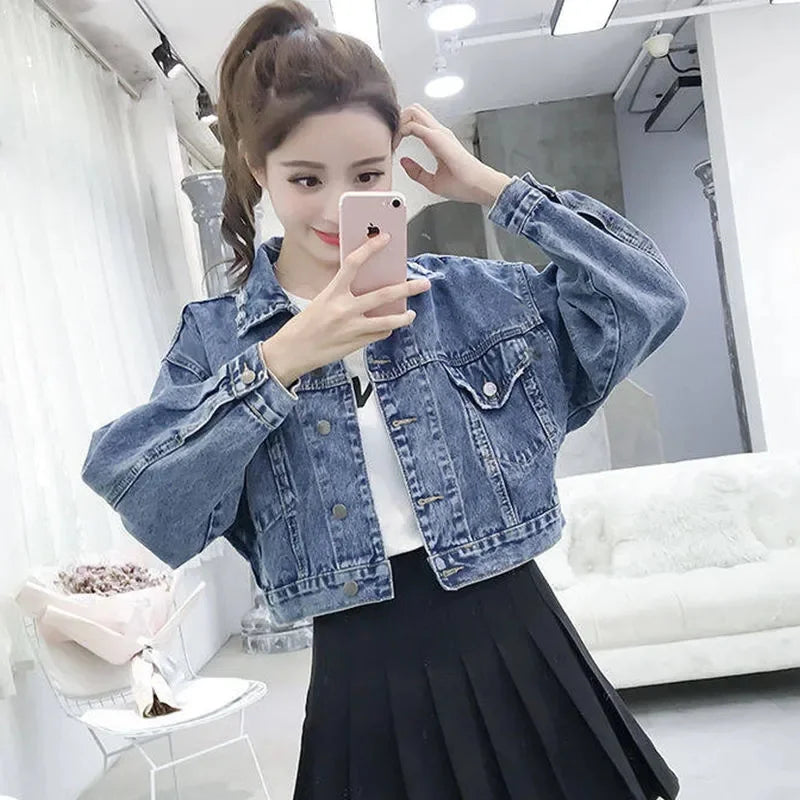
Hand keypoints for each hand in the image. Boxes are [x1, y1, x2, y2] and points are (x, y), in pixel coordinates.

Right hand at [260, 233, 431, 387]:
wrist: (292, 351)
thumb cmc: (305, 325)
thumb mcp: (321, 302)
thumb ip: (343, 294)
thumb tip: (367, 288)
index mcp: (332, 293)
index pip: (352, 263)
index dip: (370, 248)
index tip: (385, 238)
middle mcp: (344, 309)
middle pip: (383, 294)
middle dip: (408, 288)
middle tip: (423, 283)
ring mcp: (352, 328)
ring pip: (388, 320)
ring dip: (404, 316)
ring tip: (411, 313)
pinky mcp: (356, 343)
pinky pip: (379, 334)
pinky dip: (386, 329)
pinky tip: (388, 327)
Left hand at [394, 104, 512, 205]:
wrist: (478, 186)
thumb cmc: (463, 183)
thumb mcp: (432, 181)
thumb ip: (417, 171)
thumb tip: (404, 162)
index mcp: (438, 139)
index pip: (416, 121)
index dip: (401, 128)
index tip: (394, 144)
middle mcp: (439, 132)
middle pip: (414, 110)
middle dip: (398, 120)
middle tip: (391, 138)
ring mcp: (439, 133)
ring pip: (413, 111)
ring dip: (399, 122)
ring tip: (393, 140)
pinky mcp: (438, 138)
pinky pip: (415, 125)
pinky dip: (402, 131)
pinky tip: (398, 143)